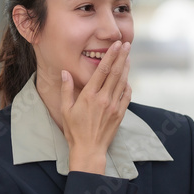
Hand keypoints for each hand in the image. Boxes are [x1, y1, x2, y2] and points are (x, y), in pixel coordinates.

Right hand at [61, 40, 131, 172]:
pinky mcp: (120, 114)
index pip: (102, 70)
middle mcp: (103, 99)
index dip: (110, 55)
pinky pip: (127, 96)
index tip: (116, 45)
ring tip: (128, 56)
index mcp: (89, 95)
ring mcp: (114, 106)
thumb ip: (66, 89)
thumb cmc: (74, 130)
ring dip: (126, 68)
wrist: (89, 149)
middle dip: (122, 57)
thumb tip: (65, 72)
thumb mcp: (65, 109)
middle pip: (115, 73)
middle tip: (127, 44)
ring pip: (122, 82)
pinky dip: (128, 85)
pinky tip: (127, 79)